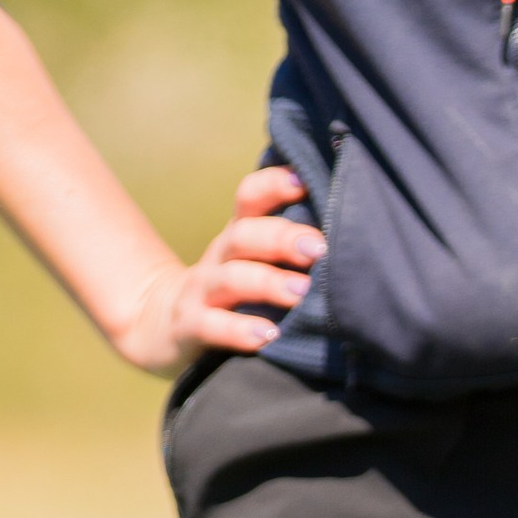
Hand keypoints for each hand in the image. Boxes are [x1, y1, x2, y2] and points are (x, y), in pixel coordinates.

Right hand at [110, 165, 324, 375]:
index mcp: (241, 234)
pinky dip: (239, 331)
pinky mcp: (191, 327)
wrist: (165, 325)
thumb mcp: (256, 260)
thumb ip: (292, 245)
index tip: (305, 181)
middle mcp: (222, 256)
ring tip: (302, 291)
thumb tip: (353, 231)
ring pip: (232, 279)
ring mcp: (203, 291)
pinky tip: (268, 336)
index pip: (250, 196)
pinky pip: (212, 326)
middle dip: (283, 237)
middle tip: (318, 248)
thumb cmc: (235, 290)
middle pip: (245, 235)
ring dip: (268, 283)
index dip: (274, 184)